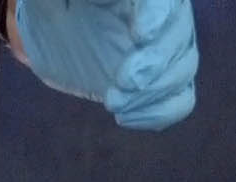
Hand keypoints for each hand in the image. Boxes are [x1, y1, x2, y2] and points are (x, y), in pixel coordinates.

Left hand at [16, 0, 198, 129]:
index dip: (157, 16)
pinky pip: (179, 101)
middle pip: (179, 36)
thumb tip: (90, 2)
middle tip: (124, 82)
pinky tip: (125, 117)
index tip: (142, 35)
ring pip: (183, 70)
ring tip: (113, 102)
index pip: (162, 3)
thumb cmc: (54, 6)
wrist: (53, 33)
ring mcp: (165, 51)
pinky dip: (158, 113)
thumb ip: (61, 2)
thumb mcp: (51, 1)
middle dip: (156, 63)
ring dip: (153, 93)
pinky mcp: (158, 83)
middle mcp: (162, 17)